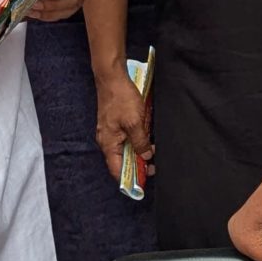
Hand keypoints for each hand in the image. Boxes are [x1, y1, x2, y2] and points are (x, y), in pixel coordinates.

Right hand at [93, 65, 152, 180]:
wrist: (112, 78)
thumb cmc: (121, 99)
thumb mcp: (135, 123)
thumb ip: (140, 142)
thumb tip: (145, 157)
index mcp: (108, 144)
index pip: (117, 170)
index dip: (130, 179)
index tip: (143, 182)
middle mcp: (107, 141)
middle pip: (122, 161)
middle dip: (138, 165)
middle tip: (154, 165)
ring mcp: (111, 132)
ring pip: (125, 149)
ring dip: (139, 152)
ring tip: (153, 152)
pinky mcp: (115, 124)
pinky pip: (126, 139)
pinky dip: (136, 141)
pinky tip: (147, 139)